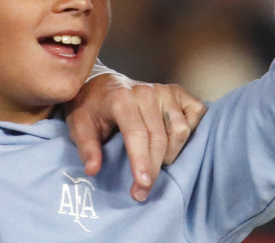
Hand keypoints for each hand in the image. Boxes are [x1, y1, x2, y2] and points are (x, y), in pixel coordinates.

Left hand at [66, 73, 206, 201]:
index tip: (142, 186)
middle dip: (153, 169)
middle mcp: (145, 92)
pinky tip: (175, 140)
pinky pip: (196, 113)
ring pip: (180, 130)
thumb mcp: (78, 125)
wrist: (103, 84)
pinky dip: (192, 129)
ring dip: (171, 152)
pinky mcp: (178, 91)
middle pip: (159, 138)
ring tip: (155, 161)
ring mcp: (164, 90)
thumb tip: (93, 169)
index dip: (141, 162)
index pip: (136, 134)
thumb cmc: (92, 107)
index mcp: (120, 98)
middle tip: (143, 190)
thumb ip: (86, 147)